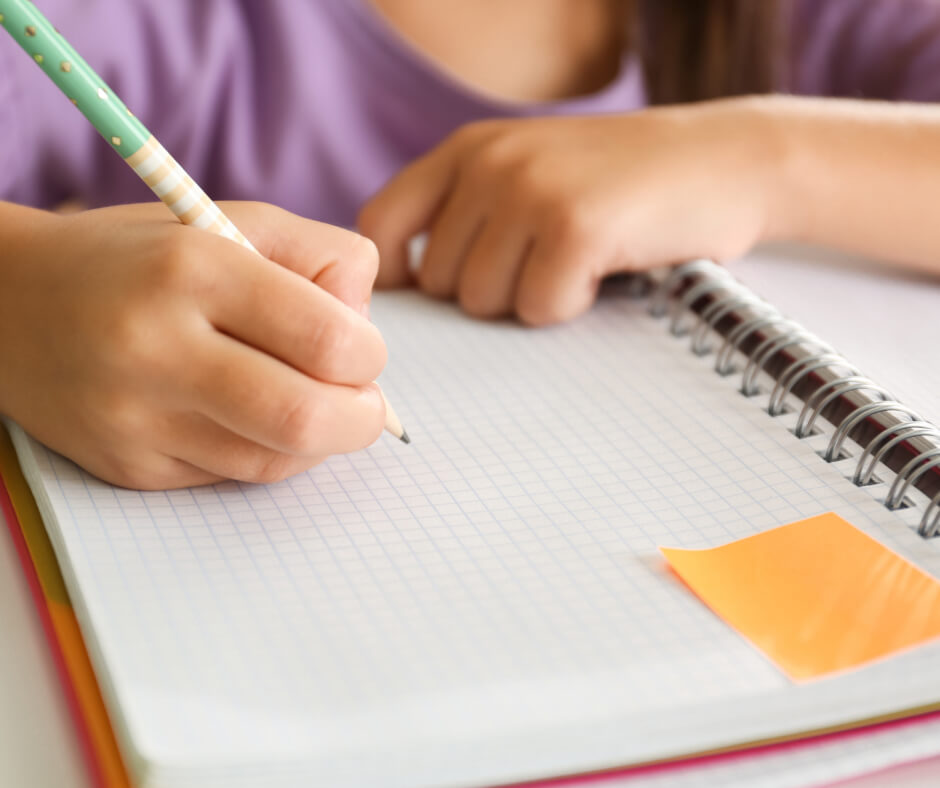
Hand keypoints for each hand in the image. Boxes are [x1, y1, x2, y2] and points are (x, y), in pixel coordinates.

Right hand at [0, 201, 386, 488]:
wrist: (14, 304)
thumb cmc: (144, 259)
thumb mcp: (234, 222)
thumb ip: (322, 256)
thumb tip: (367, 325)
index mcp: (192, 269)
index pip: (326, 339)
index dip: (367, 355)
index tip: (362, 351)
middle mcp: (155, 347)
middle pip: (304, 418)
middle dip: (361, 418)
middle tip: (363, 403)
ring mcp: (135, 418)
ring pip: (275, 461)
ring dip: (317, 439)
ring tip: (307, 400)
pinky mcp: (128, 467)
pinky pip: (232, 477)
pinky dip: (266, 453)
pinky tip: (251, 418)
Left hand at [359, 97, 782, 324]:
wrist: (724, 159)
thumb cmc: (621, 183)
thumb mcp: (529, 173)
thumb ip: (465, 213)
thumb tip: (406, 291)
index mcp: (467, 149)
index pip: (381, 225)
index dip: (397, 278)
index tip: (436, 296)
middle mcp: (489, 163)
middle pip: (438, 282)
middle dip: (488, 291)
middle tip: (544, 263)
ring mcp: (530, 191)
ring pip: (484, 301)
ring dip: (531, 298)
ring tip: (576, 260)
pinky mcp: (574, 226)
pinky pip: (539, 309)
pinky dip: (571, 306)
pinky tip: (603, 270)